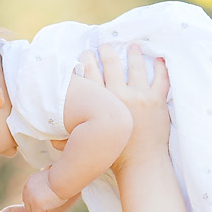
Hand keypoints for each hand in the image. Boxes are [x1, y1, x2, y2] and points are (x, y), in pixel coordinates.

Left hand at [22, 168, 67, 211]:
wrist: (62, 179)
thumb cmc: (60, 176)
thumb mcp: (49, 173)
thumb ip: (44, 176)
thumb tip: (47, 168)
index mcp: (30, 181)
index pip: (27, 196)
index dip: (35, 200)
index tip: (45, 199)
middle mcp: (27, 189)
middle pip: (27, 205)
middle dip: (37, 206)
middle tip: (48, 203)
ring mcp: (30, 198)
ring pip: (31, 211)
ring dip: (40, 210)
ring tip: (50, 203)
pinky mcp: (35, 205)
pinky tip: (50, 206)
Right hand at [78, 45, 170, 173]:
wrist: (141, 166)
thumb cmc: (113, 159)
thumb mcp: (87, 146)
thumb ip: (68, 140)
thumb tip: (51, 138)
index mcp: (101, 104)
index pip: (90, 75)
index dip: (86, 61)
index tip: (85, 54)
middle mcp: (120, 95)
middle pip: (111, 65)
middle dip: (106, 52)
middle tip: (104, 45)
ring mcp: (141, 96)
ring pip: (136, 67)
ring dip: (133, 54)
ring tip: (133, 46)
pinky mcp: (158, 101)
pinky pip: (161, 79)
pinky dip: (161, 67)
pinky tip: (159, 58)